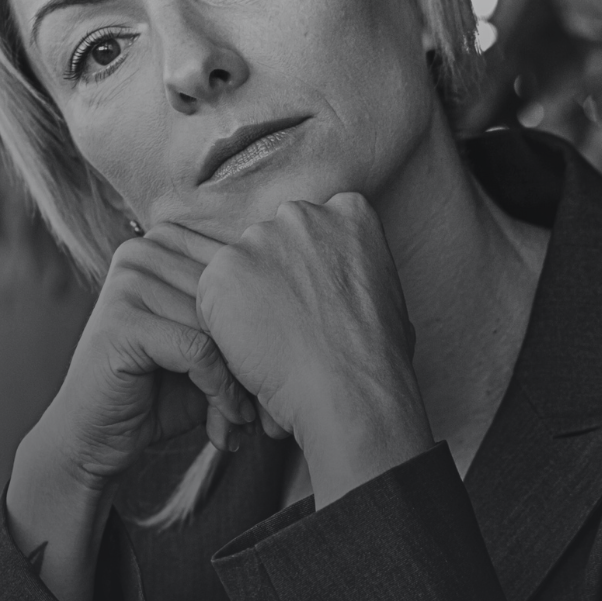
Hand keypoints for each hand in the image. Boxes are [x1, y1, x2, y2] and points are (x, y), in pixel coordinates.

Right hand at [35, 231, 256, 495]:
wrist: (94, 437)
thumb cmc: (157, 391)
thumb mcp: (207, 345)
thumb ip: (241, 315)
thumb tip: (309, 300)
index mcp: (164, 242)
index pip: (240, 269)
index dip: (265, 323)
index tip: (279, 373)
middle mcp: (142, 251)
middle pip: (231, 296)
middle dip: (255, 357)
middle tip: (268, 409)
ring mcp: (128, 282)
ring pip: (220, 325)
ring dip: (241, 381)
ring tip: (246, 419)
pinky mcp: (122, 321)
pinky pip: (199, 350)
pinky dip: (219, 391)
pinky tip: (226, 421)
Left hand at [165, 193, 434, 506]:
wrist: (348, 389)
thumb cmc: (377, 357)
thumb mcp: (389, 293)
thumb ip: (356, 269)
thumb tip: (347, 283)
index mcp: (348, 210)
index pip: (315, 230)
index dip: (311, 271)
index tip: (316, 302)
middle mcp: (301, 214)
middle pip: (272, 242)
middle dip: (275, 280)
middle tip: (290, 326)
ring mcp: (259, 238)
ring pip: (239, 268)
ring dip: (247, 302)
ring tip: (273, 343)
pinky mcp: (223, 269)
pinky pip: (212, 295)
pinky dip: (223, 325)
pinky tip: (251, 349)